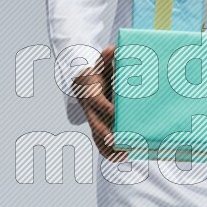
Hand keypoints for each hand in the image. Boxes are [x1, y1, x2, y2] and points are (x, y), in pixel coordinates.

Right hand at [72, 45, 127, 161]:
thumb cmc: (97, 72)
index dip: (108, 108)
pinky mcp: (97, 127)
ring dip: (109, 148)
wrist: (82, 83)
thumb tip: (113, 49)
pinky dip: (109, 151)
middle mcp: (90, 110)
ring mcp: (93, 120)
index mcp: (91, 94)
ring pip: (98, 137)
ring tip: (124, 155)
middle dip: (107, 135)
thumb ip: (107, 57)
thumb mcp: (101, 63)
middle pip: (97, 125)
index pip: (98, 103)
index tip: (117, 113)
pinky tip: (122, 157)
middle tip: (119, 143)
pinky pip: (101, 143)